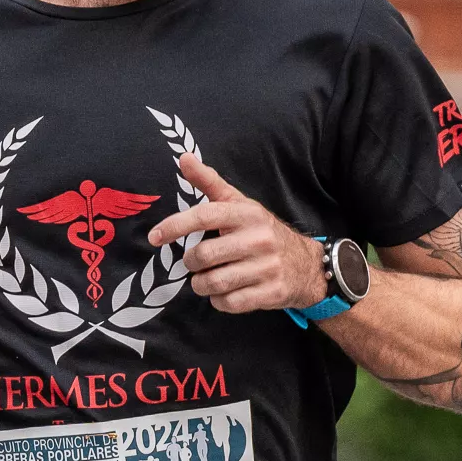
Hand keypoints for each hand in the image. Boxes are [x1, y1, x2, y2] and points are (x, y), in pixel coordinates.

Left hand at [147, 153, 327, 314]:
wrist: (307, 265)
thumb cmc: (263, 231)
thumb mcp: (240, 203)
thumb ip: (210, 182)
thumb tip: (184, 157)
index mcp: (247, 214)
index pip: (205, 216)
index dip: (175, 226)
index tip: (154, 237)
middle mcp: (259, 238)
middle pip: (203, 255)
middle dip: (191, 263)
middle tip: (196, 262)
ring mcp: (266, 267)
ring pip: (213, 283)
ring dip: (201, 284)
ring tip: (207, 279)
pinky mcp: (271, 293)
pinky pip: (229, 303)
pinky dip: (219, 301)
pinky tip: (224, 292)